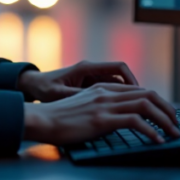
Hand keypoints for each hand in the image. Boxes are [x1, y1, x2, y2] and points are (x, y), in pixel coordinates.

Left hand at [18, 61, 137, 102]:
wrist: (33, 85)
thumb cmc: (45, 89)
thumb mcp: (61, 94)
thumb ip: (79, 97)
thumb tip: (98, 103)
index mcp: (87, 68)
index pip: (118, 67)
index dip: (132, 79)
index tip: (141, 93)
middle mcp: (92, 70)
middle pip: (121, 76)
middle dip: (135, 90)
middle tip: (146, 105)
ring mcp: (91, 78)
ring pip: (117, 84)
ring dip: (126, 96)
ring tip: (137, 111)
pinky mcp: (89, 86)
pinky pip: (109, 91)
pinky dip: (117, 99)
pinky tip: (121, 112)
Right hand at [22, 83, 179, 144]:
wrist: (42, 120)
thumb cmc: (59, 118)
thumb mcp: (84, 107)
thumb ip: (102, 107)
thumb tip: (121, 119)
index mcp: (103, 88)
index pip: (139, 90)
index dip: (158, 102)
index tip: (167, 114)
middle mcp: (106, 92)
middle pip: (147, 94)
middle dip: (167, 109)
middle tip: (177, 124)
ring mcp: (104, 104)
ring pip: (145, 106)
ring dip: (164, 120)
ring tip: (173, 133)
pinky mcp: (101, 119)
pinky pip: (134, 122)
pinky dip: (150, 131)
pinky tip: (156, 141)